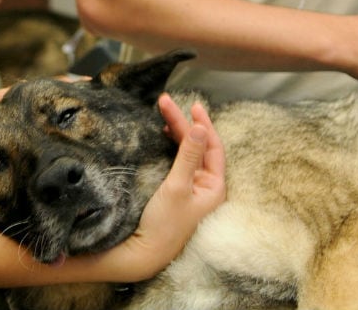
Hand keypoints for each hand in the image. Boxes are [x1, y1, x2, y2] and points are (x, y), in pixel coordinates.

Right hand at [105, 93, 225, 281]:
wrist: (142, 254)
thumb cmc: (163, 225)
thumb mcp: (177, 187)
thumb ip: (188, 155)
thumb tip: (199, 127)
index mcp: (214, 188)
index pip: (213, 147)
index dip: (203, 124)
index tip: (192, 105)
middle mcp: (206, 187)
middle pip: (198, 147)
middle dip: (183, 124)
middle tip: (166, 102)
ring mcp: (191, 190)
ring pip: (187, 153)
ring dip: (177, 133)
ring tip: (164, 113)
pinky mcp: (176, 193)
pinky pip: (178, 162)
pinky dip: (172, 147)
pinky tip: (164, 135)